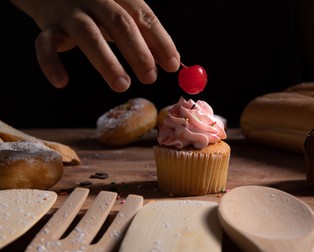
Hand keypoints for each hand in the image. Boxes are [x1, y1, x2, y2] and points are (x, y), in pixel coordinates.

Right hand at [11, 0, 180, 91]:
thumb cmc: (98, 9)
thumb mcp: (123, 15)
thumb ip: (146, 35)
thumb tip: (174, 62)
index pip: (144, 15)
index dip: (160, 40)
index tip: (172, 65)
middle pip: (119, 22)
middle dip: (138, 52)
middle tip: (150, 77)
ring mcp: (69, 11)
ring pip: (87, 34)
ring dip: (106, 62)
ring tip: (122, 85)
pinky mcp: (47, 25)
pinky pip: (44, 44)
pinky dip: (50, 64)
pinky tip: (61, 82)